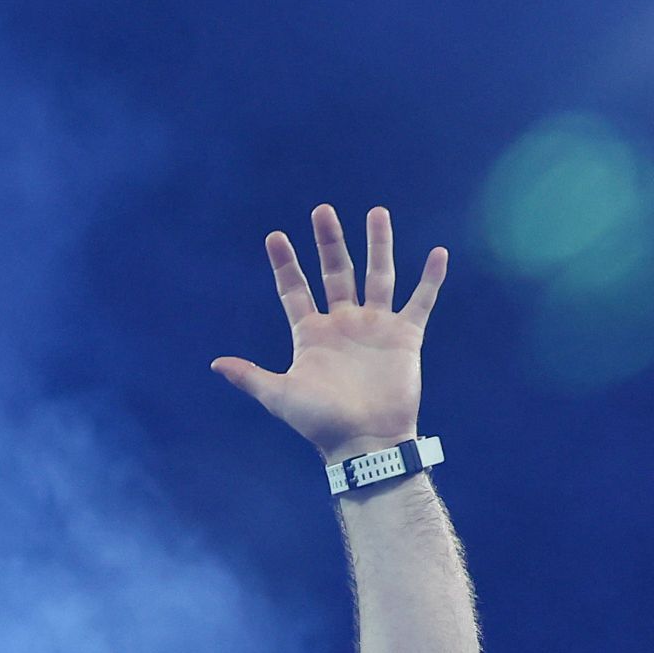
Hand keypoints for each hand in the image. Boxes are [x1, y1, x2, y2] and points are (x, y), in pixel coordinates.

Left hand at [211, 204, 446, 461]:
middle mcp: (343, 323)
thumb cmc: (321, 423)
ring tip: (377, 212)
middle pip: (336, 272)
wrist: (365, 442)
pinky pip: (421, 301)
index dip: (284, 264)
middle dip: (329, 242)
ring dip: (378, 244)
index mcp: (311, 334)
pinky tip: (438, 254)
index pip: (294, 290)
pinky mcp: (405, 336)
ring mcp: (375, 327)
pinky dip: (431, 279)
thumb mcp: (281, 397)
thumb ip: (251, 377)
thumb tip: (216, 364)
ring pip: (379, 275)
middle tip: (322, 210)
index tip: (275, 236)